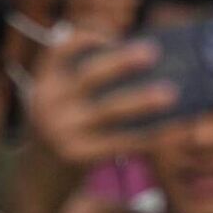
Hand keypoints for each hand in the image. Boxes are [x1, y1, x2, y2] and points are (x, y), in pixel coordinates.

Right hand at [23, 29, 174, 175]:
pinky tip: (173, 130)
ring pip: (109, 110)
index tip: (115, 36)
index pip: (61, 49)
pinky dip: (150, 135)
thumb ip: (87, 81)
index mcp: (46, 81)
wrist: (39, 176)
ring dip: (142, 100)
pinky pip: (121, 141)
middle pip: (89, 76)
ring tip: (171, 94)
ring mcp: (62, 131)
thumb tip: (145, 63)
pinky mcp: (78, 156)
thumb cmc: (66, 126)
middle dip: (121, 62)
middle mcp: (49, 102)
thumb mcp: (62, 99)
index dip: (88, 37)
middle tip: (153, 52)